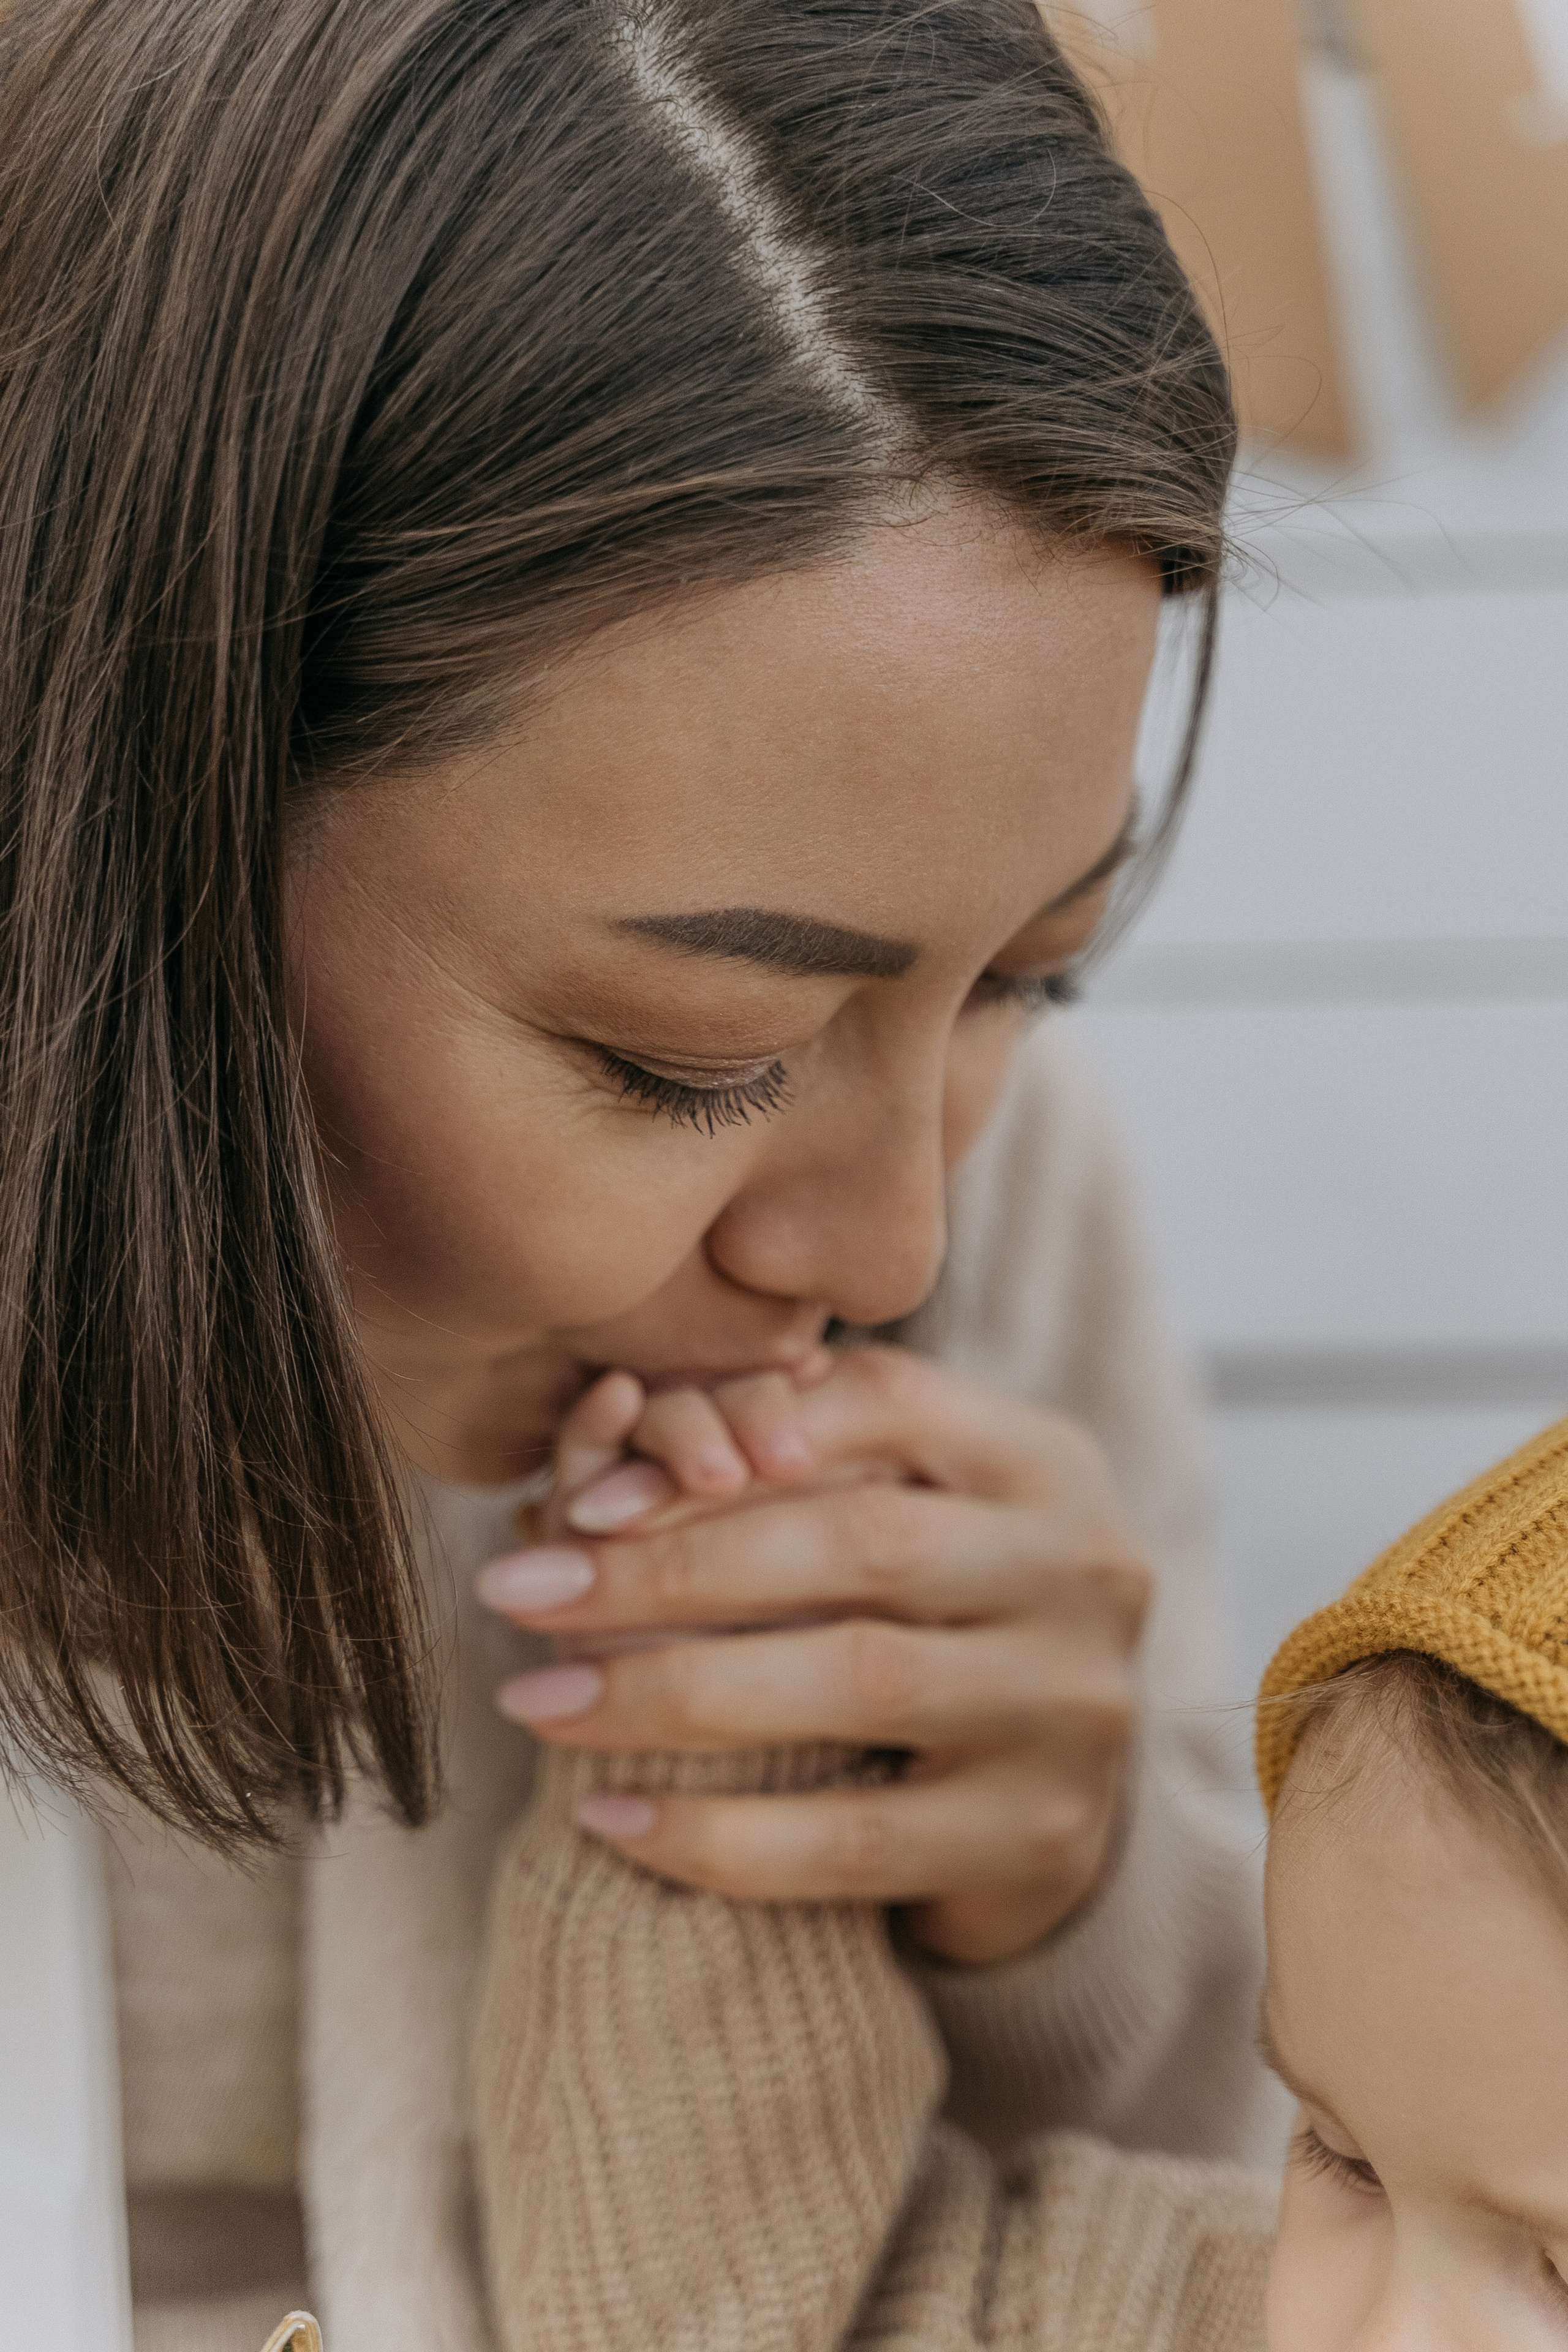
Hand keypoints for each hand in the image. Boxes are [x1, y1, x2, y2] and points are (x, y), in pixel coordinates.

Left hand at [476, 1347, 1150, 1964]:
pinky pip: (855, 1840)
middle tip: (521, 1593)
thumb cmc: (923, 1620)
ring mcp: (1072, 1706)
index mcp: (1039, 1460)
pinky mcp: (1041, 1838)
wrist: (1041, 1800)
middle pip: (859, 1541)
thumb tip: (607, 1441)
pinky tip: (611, 1821)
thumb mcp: (889, 1512)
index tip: (584, 1500)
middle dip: (670, 1566)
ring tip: (538, 1700)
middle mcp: (1081, 1568)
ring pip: (854, 1681)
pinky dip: (720, 1835)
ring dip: (670, 1692)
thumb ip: (783, 1461)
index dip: (726, 1437)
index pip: (879, 1404)